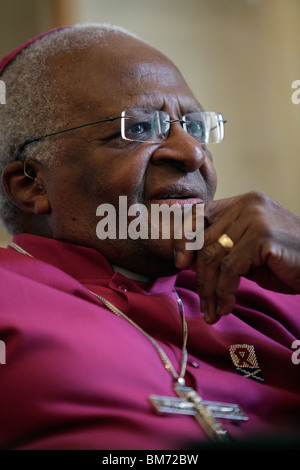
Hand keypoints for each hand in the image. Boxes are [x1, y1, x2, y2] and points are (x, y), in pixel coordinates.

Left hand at [174, 191, 299, 323]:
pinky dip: (224, 292)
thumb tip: (185, 261)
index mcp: (241, 203)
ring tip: (213, 311)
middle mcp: (246, 205)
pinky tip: (226, 307)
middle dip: (200, 277)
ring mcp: (255, 218)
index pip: (199, 214)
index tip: (180, 265)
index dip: (184, 239)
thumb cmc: (285, 260)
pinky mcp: (262, 236)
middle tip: (204, 304)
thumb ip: (222, 249)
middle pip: (205, 241)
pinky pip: (230, 268)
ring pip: (214, 256)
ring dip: (210, 290)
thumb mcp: (248, 251)